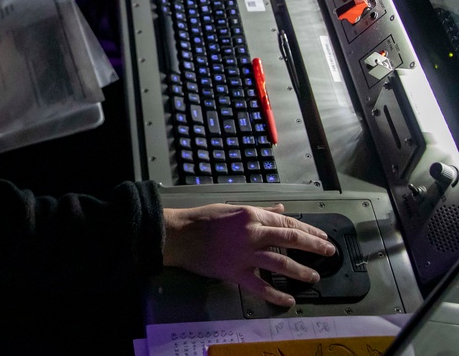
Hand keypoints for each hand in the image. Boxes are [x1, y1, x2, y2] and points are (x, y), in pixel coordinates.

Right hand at [162, 203, 335, 306]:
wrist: (179, 235)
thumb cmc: (203, 219)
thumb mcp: (232, 208)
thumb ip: (259, 211)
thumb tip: (281, 210)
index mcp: (251, 215)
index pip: (286, 222)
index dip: (307, 230)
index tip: (321, 236)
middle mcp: (252, 233)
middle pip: (290, 239)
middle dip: (313, 246)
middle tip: (329, 252)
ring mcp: (245, 254)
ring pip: (280, 262)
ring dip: (300, 270)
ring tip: (314, 276)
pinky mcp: (236, 272)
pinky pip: (260, 285)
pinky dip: (276, 294)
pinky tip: (289, 300)